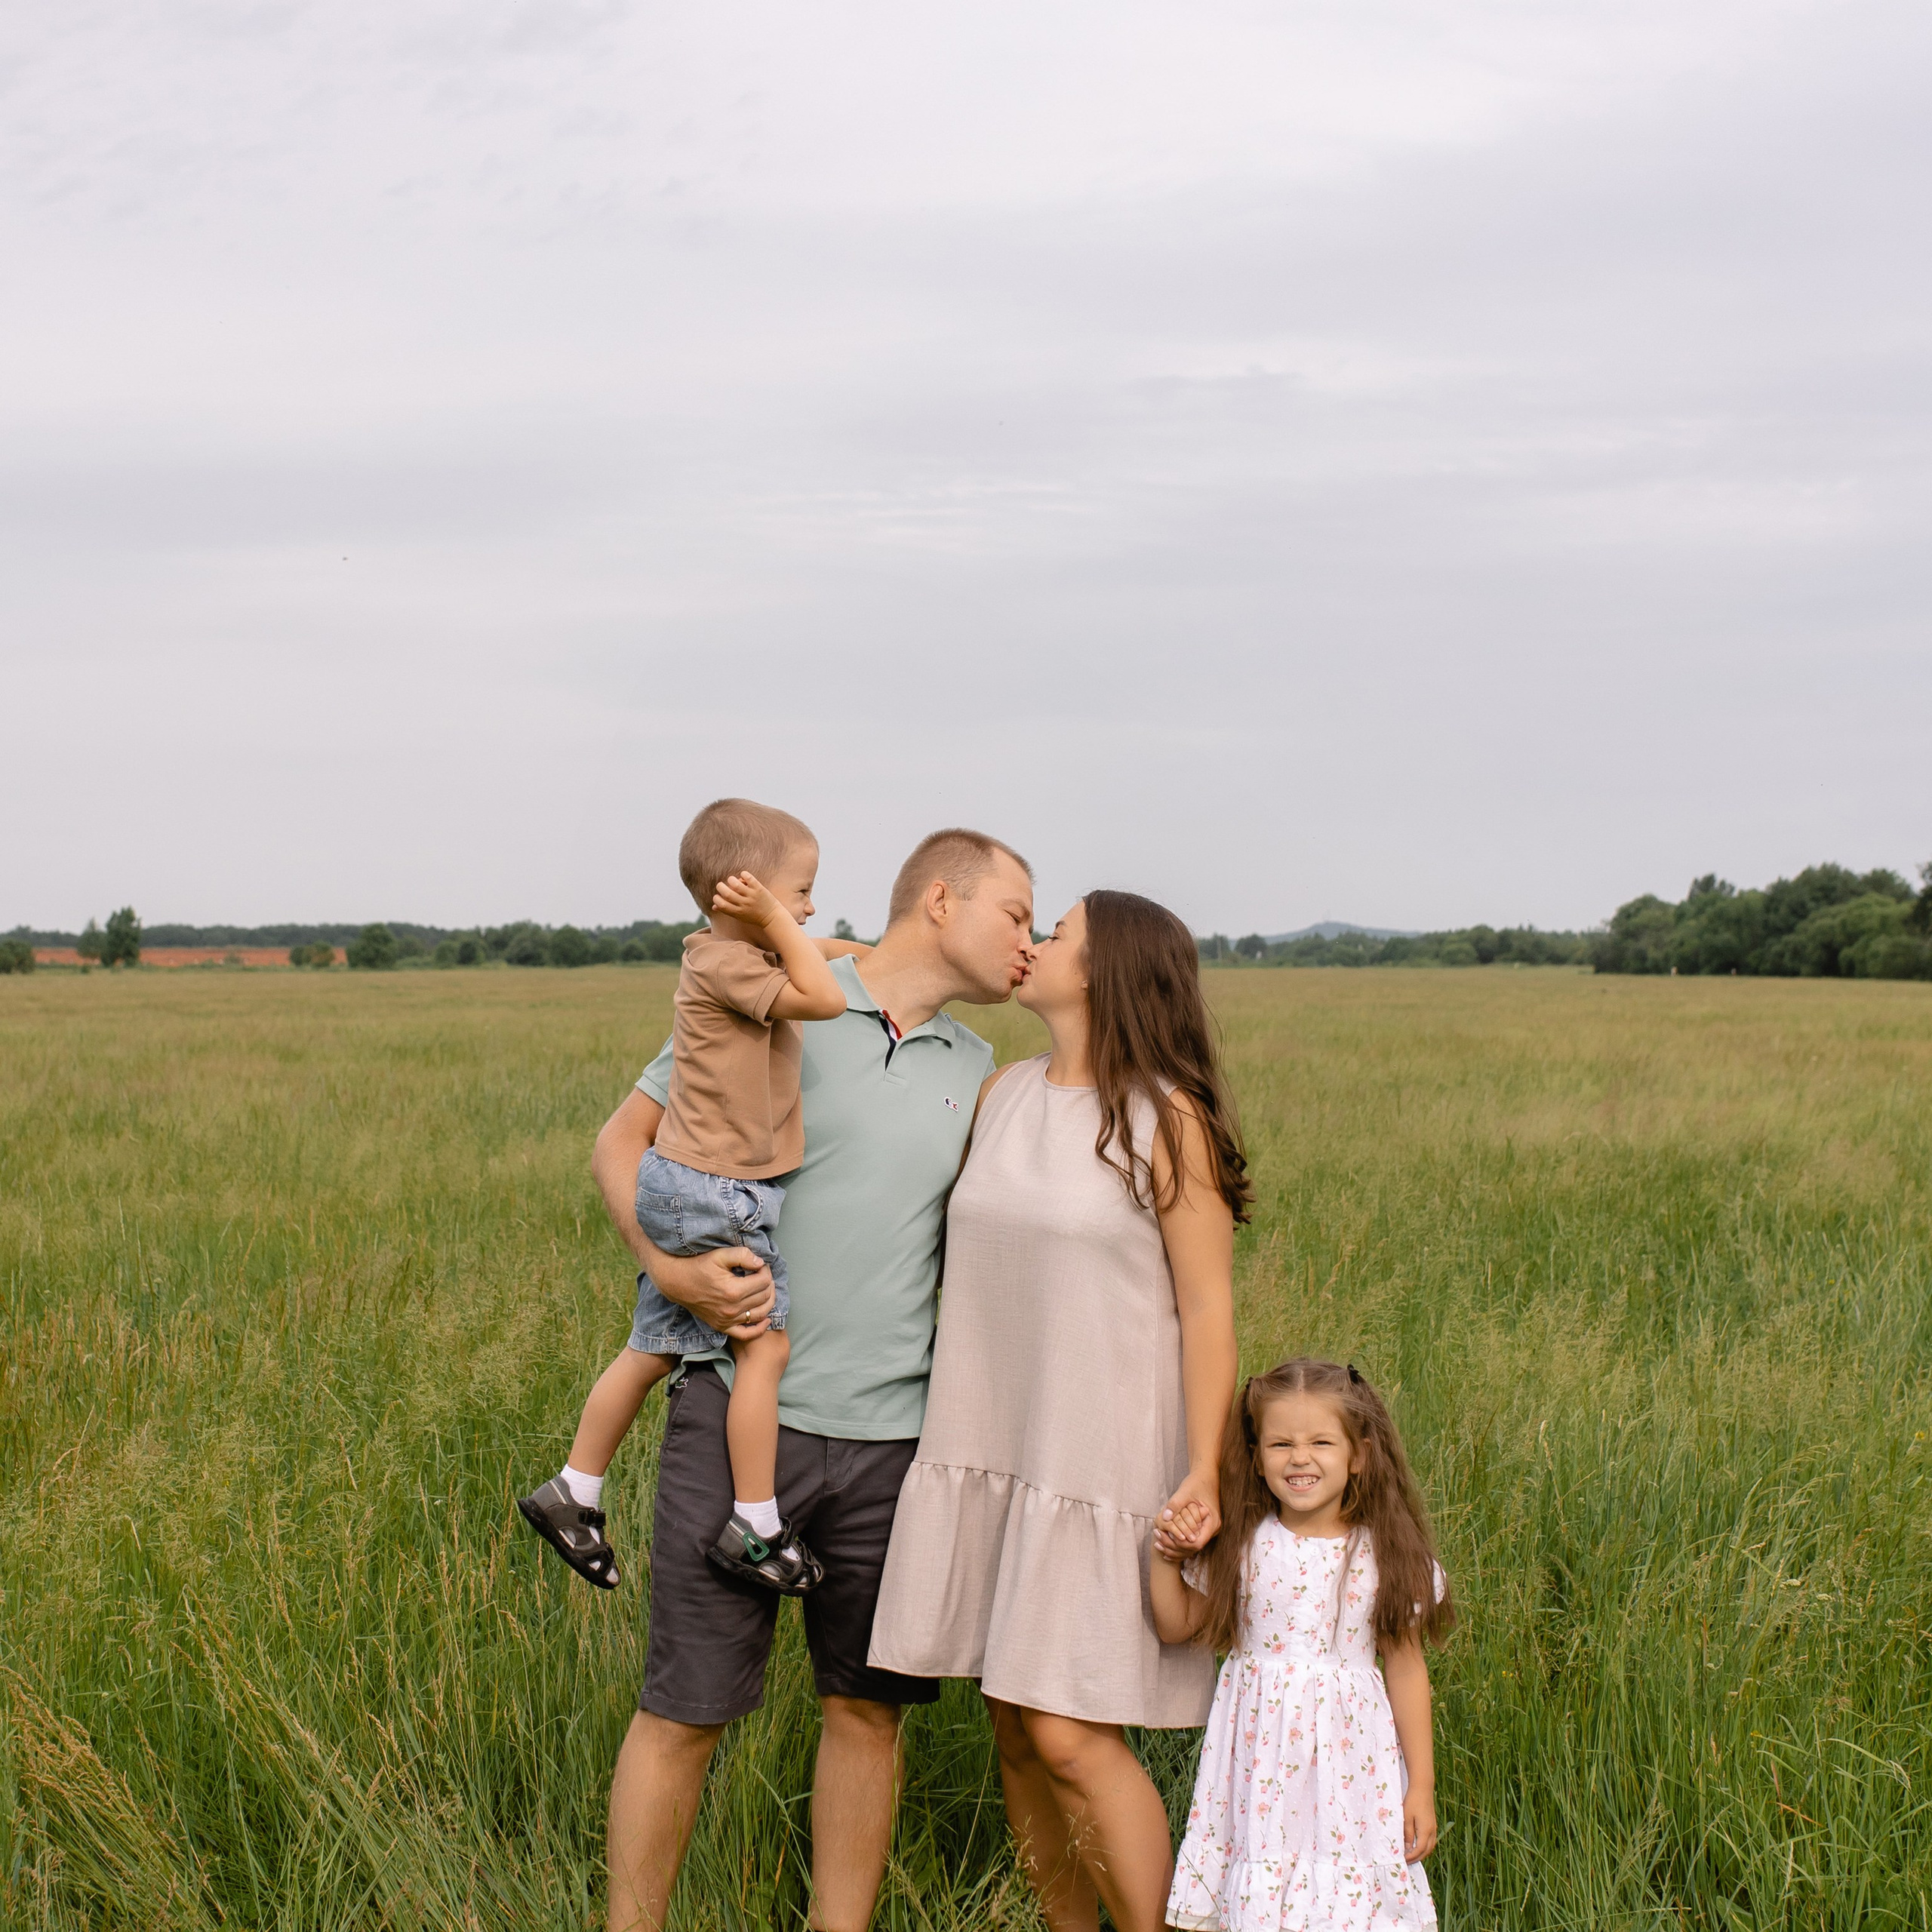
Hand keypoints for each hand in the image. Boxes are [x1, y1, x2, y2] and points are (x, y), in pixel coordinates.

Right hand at [646, 1244, 774, 1339]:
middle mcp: (732, 1309)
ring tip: (767, 1290)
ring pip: (760, 1314)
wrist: (678, 1282)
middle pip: (764, 1297)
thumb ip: (742, 1255)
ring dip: (769, 1302)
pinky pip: (745, 1334)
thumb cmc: (699, 1266)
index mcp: (733, 1291)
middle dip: (768, 1284)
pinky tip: (766, 1320)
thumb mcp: (720, 1255)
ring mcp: (727, 1320)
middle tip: (763, 1275)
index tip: (762, 1265)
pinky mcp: (722, 1326)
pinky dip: (759, 1329)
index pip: (763, 1282)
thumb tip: (761, 1263)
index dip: (766, 1271)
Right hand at [712, 872, 782, 929]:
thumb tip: (714, 907)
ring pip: (737, 885)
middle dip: (720, 887)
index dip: (716, 898)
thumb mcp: (740, 917)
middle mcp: (744, 904)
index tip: (718, 896)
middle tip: (722, 885)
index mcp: (737, 912)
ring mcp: (752, 896)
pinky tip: (743, 876)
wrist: (772, 917)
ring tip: (732, 880)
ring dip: (731, 880)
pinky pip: (749, 878)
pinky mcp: (759, 889)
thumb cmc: (754, 916)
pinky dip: (744, 874)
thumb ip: (727, 911)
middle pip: (727, 893)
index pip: (722, 904)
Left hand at [1153, 1467, 1220, 1561]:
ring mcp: (1207, 1529)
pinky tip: (1164, 1542)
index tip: (1166, 1536)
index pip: (1197, 1543)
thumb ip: (1176, 1504)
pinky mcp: (1201, 1527)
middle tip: (1157, 1542)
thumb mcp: (1186, 1492)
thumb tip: (1165, 1518)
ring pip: (1190, 1547)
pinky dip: (1177, 1543)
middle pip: (1193, 1548)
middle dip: (1175, 1547)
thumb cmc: (1197, 1482)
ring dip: (1174, 1547)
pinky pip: (1189, 1540)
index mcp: (1212, 1522)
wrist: (1205, 1476)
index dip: (1181, 1543)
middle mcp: (1212, 1529)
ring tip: (1157, 1543)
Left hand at [1402, 1786, 1436, 1862]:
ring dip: (1421, 1853)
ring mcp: (1433, 1828)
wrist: (1422, 1788)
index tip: (1402, 1860)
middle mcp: (1432, 1832)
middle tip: (1406, 1861)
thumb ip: (1407, 1834)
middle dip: (1417, 1858)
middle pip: (1426, 1851)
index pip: (1419, 1850)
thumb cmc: (1412, 1801)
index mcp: (1425, 1831)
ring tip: (1410, 1855)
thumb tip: (1407, 1848)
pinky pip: (1430, 1841)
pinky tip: (1416, 1845)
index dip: (1411, 1857)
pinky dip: (1424, 1847)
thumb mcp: (1406, 1817)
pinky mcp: (1432, 1824)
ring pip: (1430, 1847)